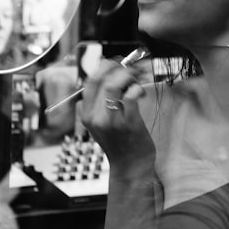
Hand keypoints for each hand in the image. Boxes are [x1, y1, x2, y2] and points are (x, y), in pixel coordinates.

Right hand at [78, 60, 154, 177]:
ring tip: (137, 78)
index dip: (105, 67)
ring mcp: (111, 121)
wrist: (130, 167)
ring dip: (129, 76)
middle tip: (132, 68)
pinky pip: (131, 96)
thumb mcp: (102, 124)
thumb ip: (102, 103)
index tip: (117, 62)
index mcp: (87, 114)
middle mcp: (96, 117)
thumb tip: (113, 74)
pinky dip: (137, 89)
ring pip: (114, 85)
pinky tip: (140, 93)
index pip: (90, 81)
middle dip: (119, 67)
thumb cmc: (120, 143)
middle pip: (102, 79)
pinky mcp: (128, 124)